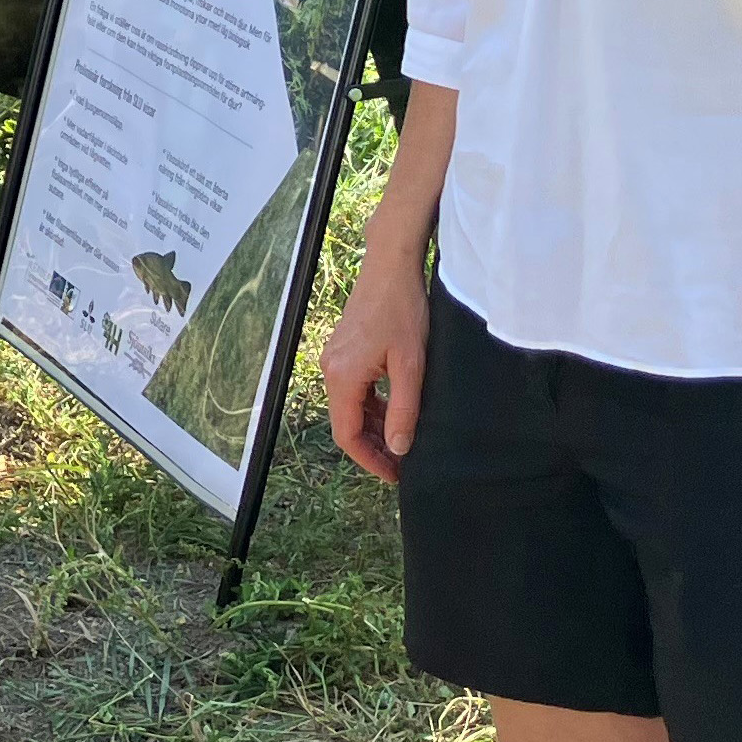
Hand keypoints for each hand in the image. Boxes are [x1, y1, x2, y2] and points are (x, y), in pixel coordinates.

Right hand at [317, 241, 429, 483]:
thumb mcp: (411, 365)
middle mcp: (330, 369)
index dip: (370, 460)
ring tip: (404, 439)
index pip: (346, 434)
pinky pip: (354, 389)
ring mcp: (334, 358)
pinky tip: (395, 408)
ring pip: (350, 406)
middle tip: (404, 462)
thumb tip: (400, 448)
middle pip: (346, 422)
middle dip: (373, 446)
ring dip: (374, 426)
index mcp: (342, 376)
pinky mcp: (344, 349)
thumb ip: (404, 410)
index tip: (395, 474)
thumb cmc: (403, 311)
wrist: (391, 266)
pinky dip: (372, 405)